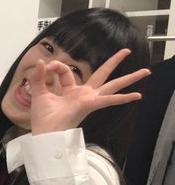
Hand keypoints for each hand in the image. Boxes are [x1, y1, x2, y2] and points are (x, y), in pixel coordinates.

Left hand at [29, 48, 147, 134]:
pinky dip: (122, 98)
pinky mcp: (89, 105)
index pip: (66, 71)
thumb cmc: (43, 118)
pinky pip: (108, 100)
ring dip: (129, 78)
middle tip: (126, 51)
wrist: (44, 133)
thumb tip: (41, 61)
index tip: (46, 67)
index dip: (56, 66)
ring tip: (146, 71)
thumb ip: (38, 77)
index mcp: (70, 91)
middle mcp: (83, 94)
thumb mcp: (39, 92)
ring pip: (112, 86)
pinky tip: (137, 95)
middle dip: (113, 62)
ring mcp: (88, 99)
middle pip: (101, 74)